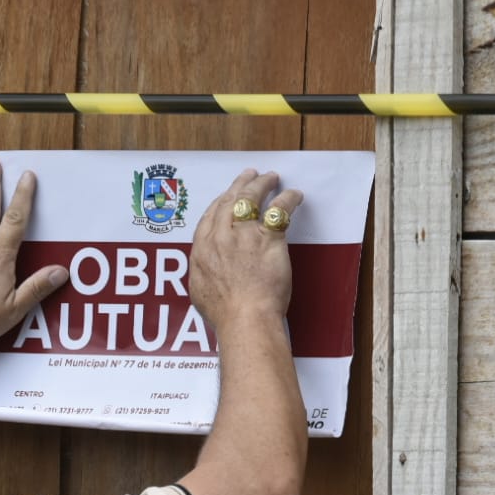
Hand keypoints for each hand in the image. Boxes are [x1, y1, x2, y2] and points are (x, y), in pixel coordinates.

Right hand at [187, 169, 302, 335]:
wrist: (244, 318)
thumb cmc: (224, 314)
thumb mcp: (200, 292)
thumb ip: (203, 273)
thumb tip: (207, 270)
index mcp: (201, 250)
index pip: (210, 215)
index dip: (221, 201)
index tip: (229, 196)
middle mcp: (219, 236)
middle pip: (229, 201)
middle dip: (240, 184)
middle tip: (249, 175)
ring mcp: (242, 235)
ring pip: (250, 199)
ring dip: (261, 184)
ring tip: (270, 178)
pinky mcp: (267, 239)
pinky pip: (278, 211)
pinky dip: (288, 199)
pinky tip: (294, 195)